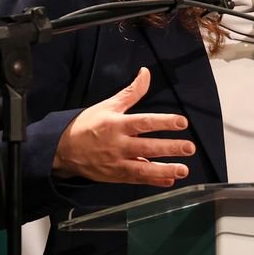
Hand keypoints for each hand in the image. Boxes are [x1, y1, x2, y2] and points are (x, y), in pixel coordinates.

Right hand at [54, 67, 193, 186]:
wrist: (63, 149)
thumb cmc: (87, 125)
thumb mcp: (108, 105)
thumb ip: (131, 92)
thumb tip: (146, 73)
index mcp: (116, 125)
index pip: (144, 122)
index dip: (164, 122)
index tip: (182, 122)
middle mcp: (118, 145)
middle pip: (147, 147)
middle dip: (170, 148)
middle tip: (190, 148)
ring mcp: (117, 162)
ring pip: (144, 168)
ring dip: (165, 170)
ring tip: (184, 170)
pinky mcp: (116, 175)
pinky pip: (137, 179)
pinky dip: (154, 181)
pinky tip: (169, 180)